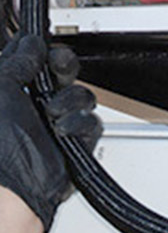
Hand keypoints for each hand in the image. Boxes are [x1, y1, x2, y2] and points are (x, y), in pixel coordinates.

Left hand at [0, 35, 100, 232]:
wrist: (11, 189)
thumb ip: (17, 61)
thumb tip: (31, 43)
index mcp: (11, 92)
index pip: (31, 59)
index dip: (39, 49)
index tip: (41, 43)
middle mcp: (32, 105)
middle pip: (61, 72)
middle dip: (62, 67)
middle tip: (57, 66)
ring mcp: (53, 122)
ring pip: (81, 94)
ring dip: (68, 101)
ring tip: (51, 114)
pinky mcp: (74, 141)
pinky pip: (91, 121)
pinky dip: (78, 125)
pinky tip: (61, 131)